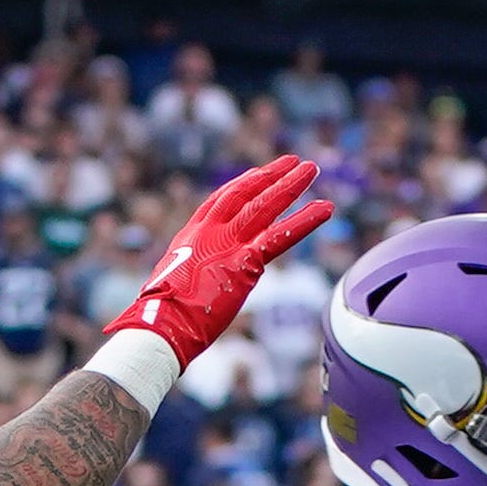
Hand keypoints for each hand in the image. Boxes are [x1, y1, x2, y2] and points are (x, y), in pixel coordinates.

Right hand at [108, 156, 332, 368]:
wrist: (161, 323)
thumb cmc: (162, 317)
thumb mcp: (174, 287)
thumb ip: (191, 278)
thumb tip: (192, 291)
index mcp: (191, 236)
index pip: (219, 201)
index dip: (242, 185)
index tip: (258, 174)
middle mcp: (210, 231)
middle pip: (245, 193)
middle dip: (270, 176)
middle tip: (292, 162)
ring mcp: (228, 243)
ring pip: (265, 205)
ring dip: (291, 185)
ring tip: (312, 169)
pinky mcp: (245, 261)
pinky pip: (282, 237)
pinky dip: (306, 221)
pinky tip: (325, 208)